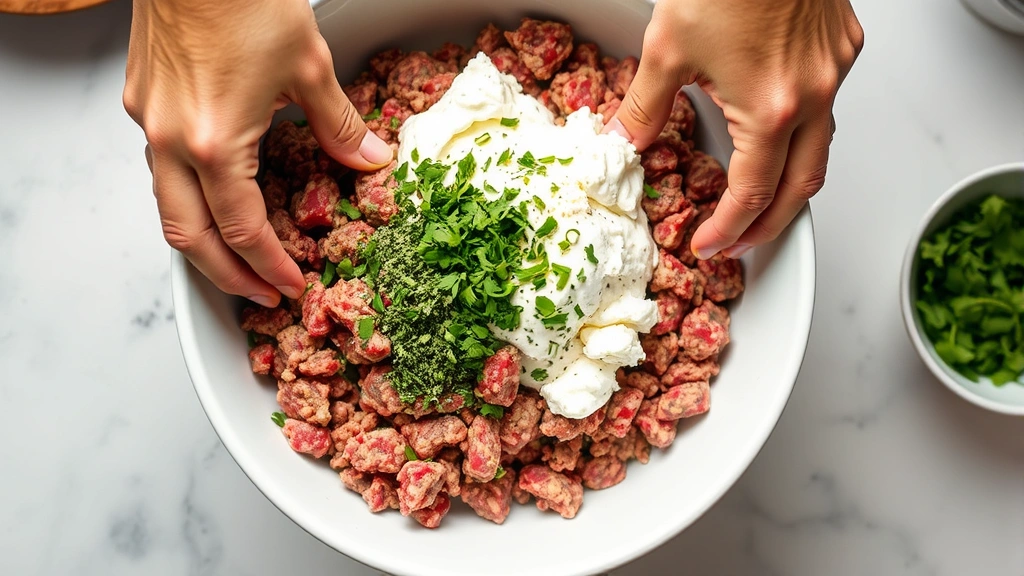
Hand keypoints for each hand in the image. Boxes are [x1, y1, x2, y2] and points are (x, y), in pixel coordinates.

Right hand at [123, 0, 392, 306]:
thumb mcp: (309, 67)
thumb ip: (340, 125)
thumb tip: (371, 160)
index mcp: (215, 144)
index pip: (243, 231)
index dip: (270, 266)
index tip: (290, 285)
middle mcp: (172, 142)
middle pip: (189, 239)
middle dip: (226, 277)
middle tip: (258, 296)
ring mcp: (150, 122)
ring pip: (167, 208)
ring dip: (203, 244)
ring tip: (239, 261)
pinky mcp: (143, 103)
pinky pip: (160, 170)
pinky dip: (188, 201)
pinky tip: (217, 200)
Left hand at [606, 0, 862, 258]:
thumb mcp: (667, 47)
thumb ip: (644, 107)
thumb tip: (623, 143)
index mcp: (770, 108)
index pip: (751, 195)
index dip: (727, 229)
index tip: (708, 244)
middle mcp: (813, 95)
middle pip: (800, 189)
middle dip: (768, 227)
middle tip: (739, 243)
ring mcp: (833, 70)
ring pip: (821, 151)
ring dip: (790, 186)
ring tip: (758, 203)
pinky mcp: (841, 46)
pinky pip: (829, 108)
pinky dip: (804, 136)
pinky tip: (777, 133)